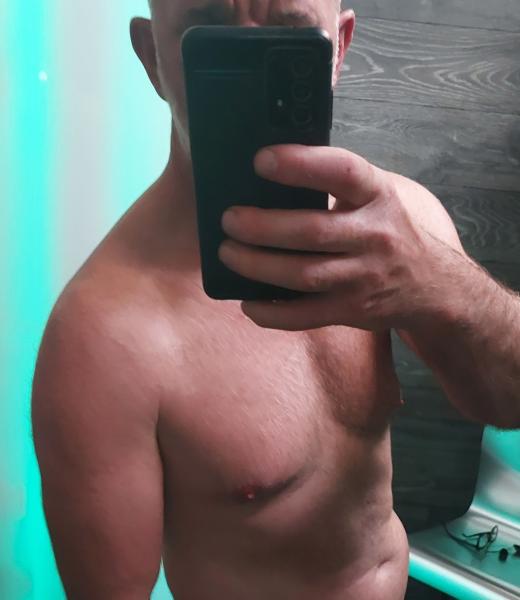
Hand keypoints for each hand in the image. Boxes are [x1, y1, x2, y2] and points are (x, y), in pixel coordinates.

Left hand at [218, 144, 464, 331]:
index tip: (261, 160)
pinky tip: (248, 302)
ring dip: (258, 265)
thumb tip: (278, 163)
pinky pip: (305, 316)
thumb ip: (341, 180)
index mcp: (378, 196)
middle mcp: (374, 236)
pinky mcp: (353, 311)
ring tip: (228, 253)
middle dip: (262, 226)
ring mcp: (363, 277)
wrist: (433, 288)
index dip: (301, 164)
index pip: (342, 172)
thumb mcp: (380, 194)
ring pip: (303, 274)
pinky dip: (272, 312)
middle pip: (311, 231)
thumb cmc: (393, 232)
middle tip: (229, 219)